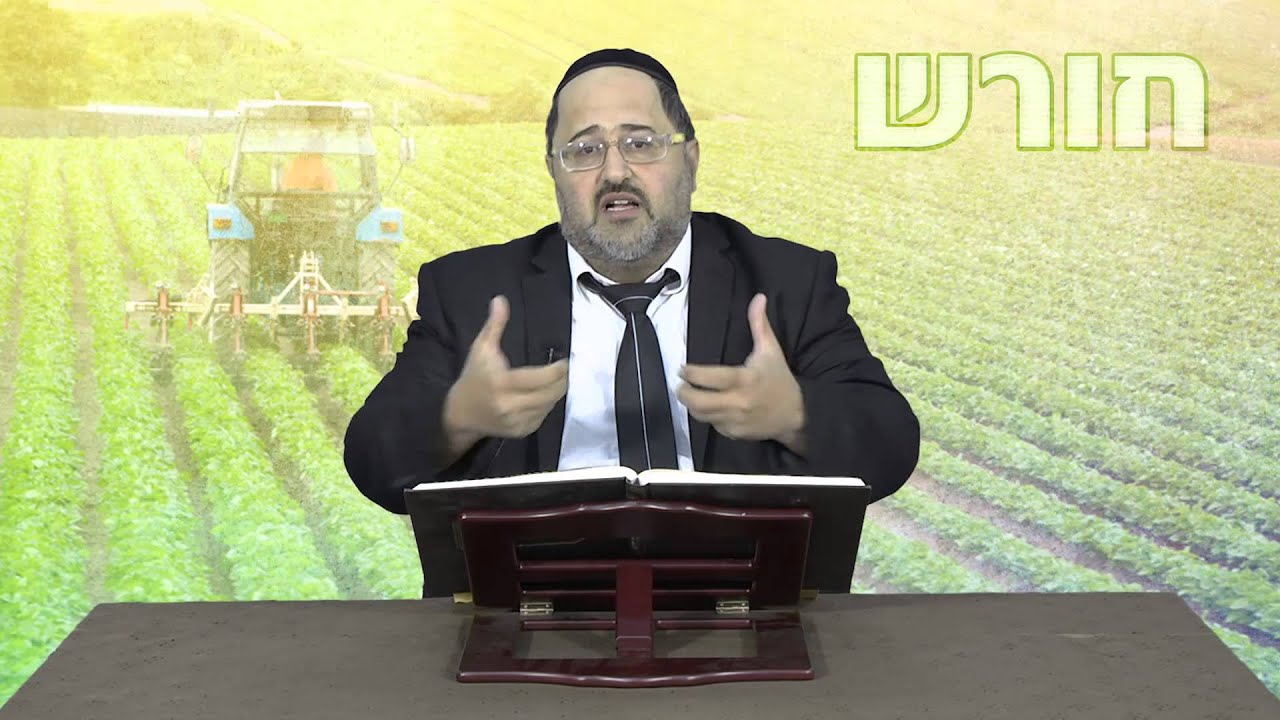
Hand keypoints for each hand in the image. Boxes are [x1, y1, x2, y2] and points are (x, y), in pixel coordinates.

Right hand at [443, 295, 568, 443]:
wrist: (460, 413)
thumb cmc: (473, 376)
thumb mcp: (481, 348)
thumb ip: (494, 325)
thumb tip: (501, 299)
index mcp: (502, 383)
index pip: (541, 378)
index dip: (558, 370)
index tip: (564, 361)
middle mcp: (510, 405)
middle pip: (551, 393)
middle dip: (562, 380)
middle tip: (564, 370)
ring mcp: (516, 421)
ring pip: (550, 405)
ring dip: (556, 392)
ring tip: (555, 380)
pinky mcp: (520, 431)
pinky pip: (543, 416)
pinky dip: (547, 405)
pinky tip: (543, 395)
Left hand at [677, 294, 806, 454]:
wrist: (796, 415)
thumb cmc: (780, 379)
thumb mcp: (771, 350)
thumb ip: (760, 325)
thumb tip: (759, 297)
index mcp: (745, 380)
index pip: (711, 378)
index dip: (692, 374)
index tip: (683, 368)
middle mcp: (738, 402)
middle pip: (699, 402)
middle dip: (684, 392)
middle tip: (680, 383)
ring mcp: (735, 421)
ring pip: (701, 415)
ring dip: (692, 405)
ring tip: (689, 393)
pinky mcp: (734, 434)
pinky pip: (712, 426)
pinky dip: (706, 416)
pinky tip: (707, 406)